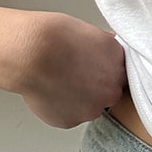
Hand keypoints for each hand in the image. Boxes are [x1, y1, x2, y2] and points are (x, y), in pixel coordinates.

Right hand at [10, 11, 126, 128]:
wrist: (31, 52)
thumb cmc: (55, 36)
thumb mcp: (91, 31)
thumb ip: (104, 47)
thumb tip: (105, 50)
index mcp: (119, 64)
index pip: (119, 73)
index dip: (103, 71)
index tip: (91, 68)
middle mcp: (111, 90)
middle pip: (107, 93)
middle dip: (94, 86)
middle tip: (73, 74)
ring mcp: (92, 109)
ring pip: (88, 107)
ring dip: (78, 99)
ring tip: (57, 82)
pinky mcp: (71, 121)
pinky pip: (68, 116)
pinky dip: (60, 108)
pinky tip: (49, 91)